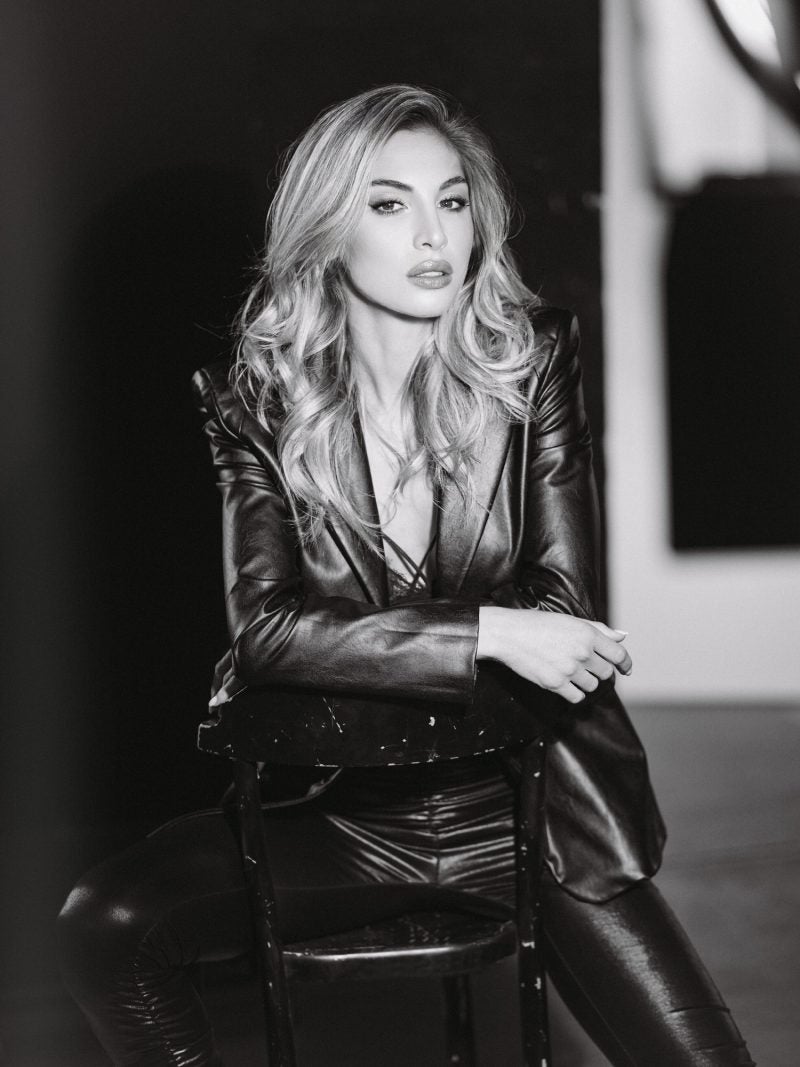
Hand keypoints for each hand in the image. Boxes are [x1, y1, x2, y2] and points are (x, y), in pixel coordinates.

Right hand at [478, 606, 630, 703]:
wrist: (508, 634)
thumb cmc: (537, 624)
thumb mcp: (570, 621)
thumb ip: (599, 629)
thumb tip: (622, 637)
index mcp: (588, 634)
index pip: (618, 654)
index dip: (626, 664)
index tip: (626, 670)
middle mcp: (582, 652)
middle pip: (606, 673)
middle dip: (599, 671)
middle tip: (586, 666)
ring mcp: (569, 670)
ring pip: (592, 686)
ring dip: (585, 682)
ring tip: (569, 671)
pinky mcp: (556, 684)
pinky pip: (577, 697)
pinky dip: (574, 693)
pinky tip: (565, 683)